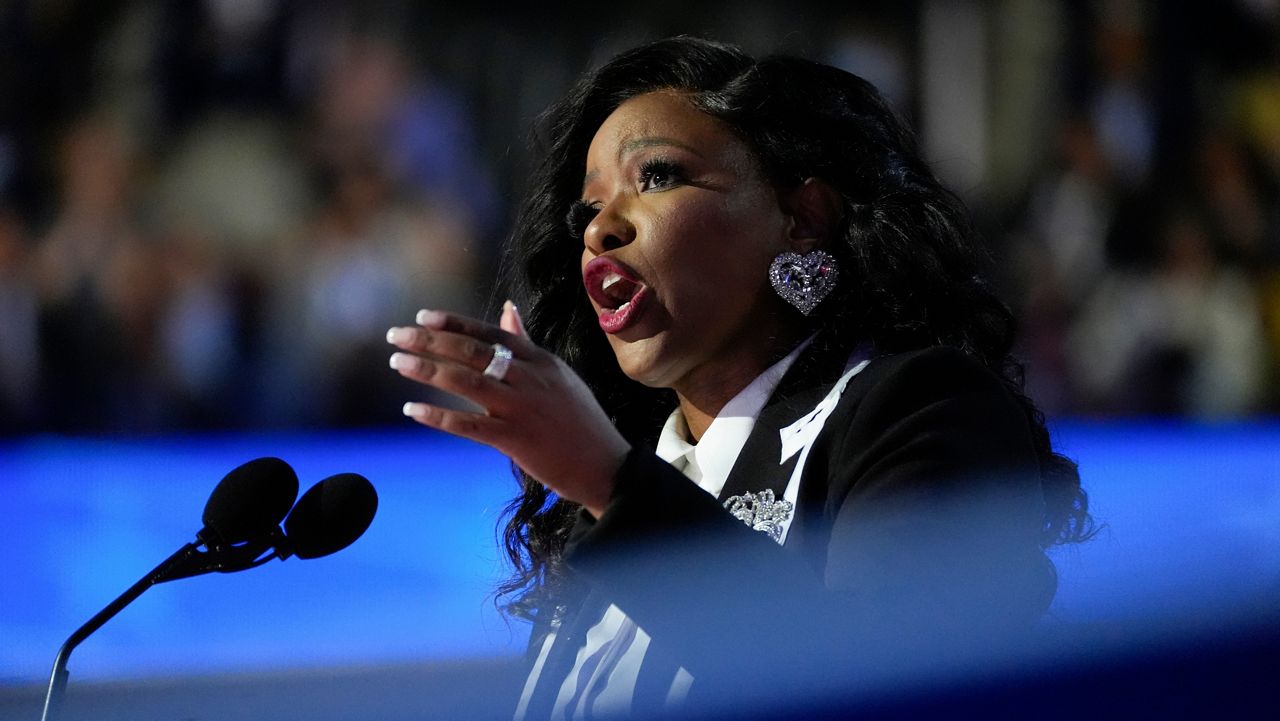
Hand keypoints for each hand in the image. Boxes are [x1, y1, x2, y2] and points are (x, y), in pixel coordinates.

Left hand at [387, 302, 628, 516]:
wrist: (606, 465)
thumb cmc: (581, 421)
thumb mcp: (558, 374)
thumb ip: (527, 343)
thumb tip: (508, 309)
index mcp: (540, 361)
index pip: (490, 334)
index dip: (454, 323)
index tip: (422, 317)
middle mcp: (530, 378)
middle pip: (471, 351)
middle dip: (429, 341)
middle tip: (395, 335)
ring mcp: (522, 408)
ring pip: (466, 381)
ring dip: (427, 370)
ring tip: (398, 362)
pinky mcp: (516, 440)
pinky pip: (469, 425)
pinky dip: (438, 416)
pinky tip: (412, 410)